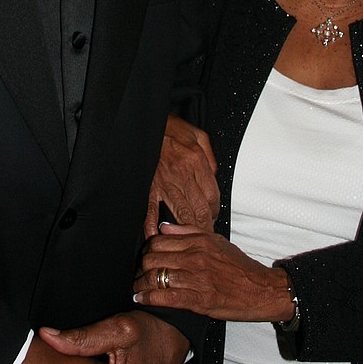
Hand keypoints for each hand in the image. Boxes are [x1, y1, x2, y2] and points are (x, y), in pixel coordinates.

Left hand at [134, 223, 294, 321]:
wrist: (263, 290)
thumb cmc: (241, 267)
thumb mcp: (217, 241)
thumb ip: (189, 233)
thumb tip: (164, 227)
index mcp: (199, 242)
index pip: (160, 240)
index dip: (147, 249)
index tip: (144, 256)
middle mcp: (196, 258)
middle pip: (153, 258)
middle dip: (140, 267)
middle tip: (138, 273)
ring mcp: (197, 279)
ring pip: (156, 277)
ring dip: (141, 284)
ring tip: (137, 287)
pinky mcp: (199, 300)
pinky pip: (166, 297)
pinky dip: (149, 298)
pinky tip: (141, 299)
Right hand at [144, 114, 219, 236]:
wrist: (147, 123)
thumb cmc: (171, 128)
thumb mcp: (199, 136)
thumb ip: (210, 158)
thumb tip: (214, 177)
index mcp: (196, 161)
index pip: (212, 196)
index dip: (216, 210)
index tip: (214, 216)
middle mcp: (182, 175)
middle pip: (199, 210)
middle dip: (206, 226)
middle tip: (207, 236)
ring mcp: (163, 183)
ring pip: (181, 214)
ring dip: (188, 230)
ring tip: (192, 241)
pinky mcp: (147, 187)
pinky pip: (151, 211)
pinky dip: (153, 226)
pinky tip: (158, 237)